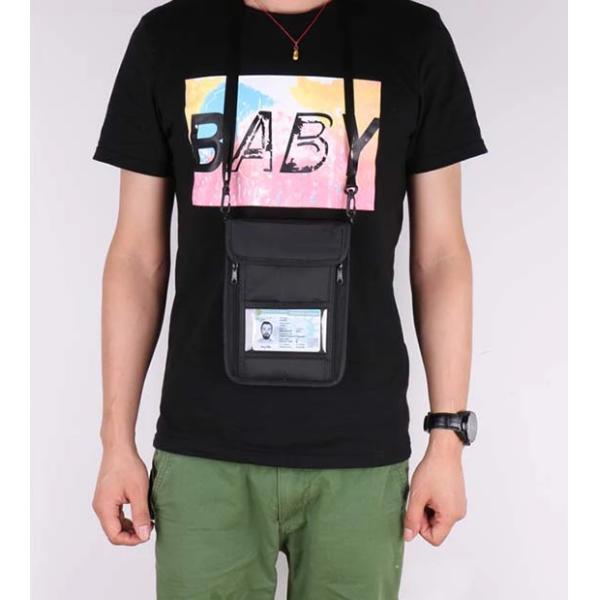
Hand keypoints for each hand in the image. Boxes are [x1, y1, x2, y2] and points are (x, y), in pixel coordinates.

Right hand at [92, 449, 152, 545]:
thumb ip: (141, 515)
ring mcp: (102, 502)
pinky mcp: (107, 497)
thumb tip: (144, 536)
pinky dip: (127, 517)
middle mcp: (100, 507)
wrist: (119, 448)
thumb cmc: (127, 466)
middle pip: (113, 531)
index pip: (115, 536)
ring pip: (115, 523)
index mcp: (104, 508)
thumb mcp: (138, 492)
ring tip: (147, 521)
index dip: (131, 540)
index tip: (147, 534)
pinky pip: (115, 514)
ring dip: (130, 526)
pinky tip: (141, 513)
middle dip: (132, 534)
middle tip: (149, 528)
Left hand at [403, 431, 466, 545]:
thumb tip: (408, 536)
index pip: (434, 539)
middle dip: (424, 517)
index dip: (421, 528)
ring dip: (428, 509)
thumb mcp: (417, 496)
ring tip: (425, 492)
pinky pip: (444, 509)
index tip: (416, 511)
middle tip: (419, 499)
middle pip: (437, 529)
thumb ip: (412, 519)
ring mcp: (459, 505)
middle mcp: (458, 514)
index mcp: (451, 516)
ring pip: (439, 519)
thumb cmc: (433, 471)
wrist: (444, 452)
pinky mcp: (458, 498)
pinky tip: (431, 490)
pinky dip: (434, 503)